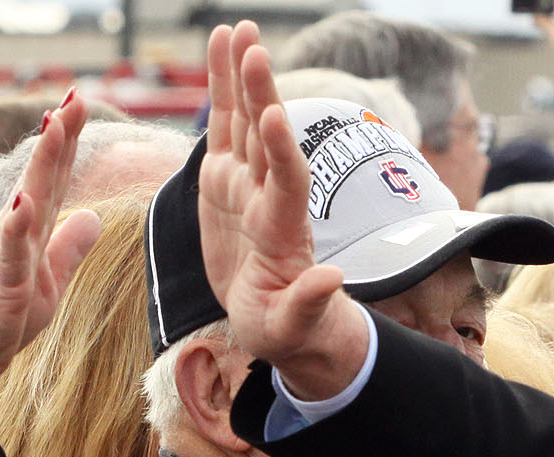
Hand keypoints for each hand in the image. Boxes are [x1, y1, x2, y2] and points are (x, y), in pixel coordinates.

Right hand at [0, 90, 100, 412]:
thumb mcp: (47, 283)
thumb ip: (68, 249)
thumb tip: (93, 216)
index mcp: (28, 230)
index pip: (52, 179)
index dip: (67, 142)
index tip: (79, 102)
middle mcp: (13, 231)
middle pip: (41, 176)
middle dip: (59, 135)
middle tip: (74, 95)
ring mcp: (6, 254)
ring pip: (27, 200)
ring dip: (42, 162)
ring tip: (56, 125)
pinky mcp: (2, 284)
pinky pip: (11, 252)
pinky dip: (18, 226)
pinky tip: (25, 202)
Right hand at [199, 23, 368, 398]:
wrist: (281, 323)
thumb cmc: (289, 330)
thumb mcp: (295, 326)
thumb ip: (310, 302)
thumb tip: (332, 279)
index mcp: (283, 231)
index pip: (285, 182)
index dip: (280, 149)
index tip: (272, 114)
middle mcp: (266, 198)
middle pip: (263, 139)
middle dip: (258, 93)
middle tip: (254, 44)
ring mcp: (245, 187)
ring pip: (242, 122)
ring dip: (240, 76)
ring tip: (237, 29)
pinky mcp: (224, 184)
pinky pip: (223, 129)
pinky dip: (221, 90)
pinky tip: (221, 49)